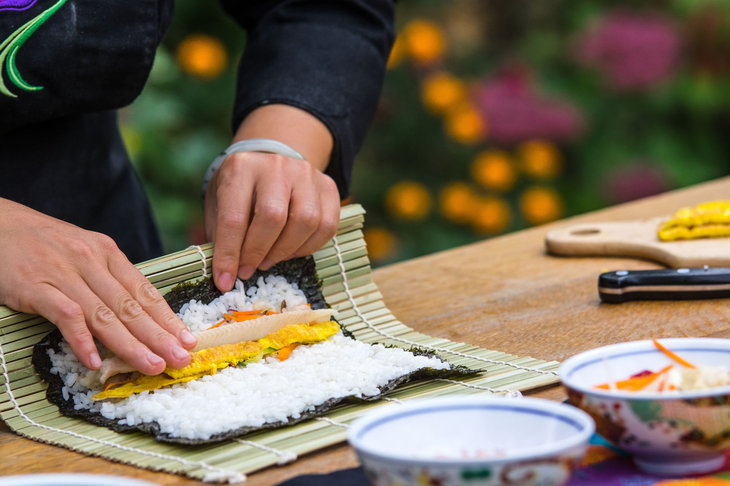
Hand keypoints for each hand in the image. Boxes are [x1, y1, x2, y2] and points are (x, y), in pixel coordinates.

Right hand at [0, 199, 195, 373]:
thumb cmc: (41, 243)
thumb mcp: (81, 252)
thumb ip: (106, 278)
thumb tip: (135, 312)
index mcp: (107, 253)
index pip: (145, 292)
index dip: (168, 319)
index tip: (188, 340)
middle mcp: (91, 261)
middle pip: (132, 306)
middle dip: (160, 336)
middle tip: (181, 359)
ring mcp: (64, 273)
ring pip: (105, 315)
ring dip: (131, 344)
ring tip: (152, 365)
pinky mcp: (35, 286)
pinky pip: (65, 316)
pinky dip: (82, 339)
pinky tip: (95, 360)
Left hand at [204, 151, 339, 290]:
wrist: (270, 164)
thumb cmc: (241, 191)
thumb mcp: (219, 205)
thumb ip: (221, 236)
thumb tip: (225, 276)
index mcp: (241, 168)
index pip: (234, 217)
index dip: (229, 254)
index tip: (225, 281)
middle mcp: (276, 166)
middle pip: (273, 217)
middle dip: (258, 252)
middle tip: (248, 270)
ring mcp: (306, 174)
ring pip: (306, 221)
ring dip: (285, 251)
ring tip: (269, 260)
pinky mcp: (328, 187)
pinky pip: (327, 225)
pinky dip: (308, 247)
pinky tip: (291, 251)